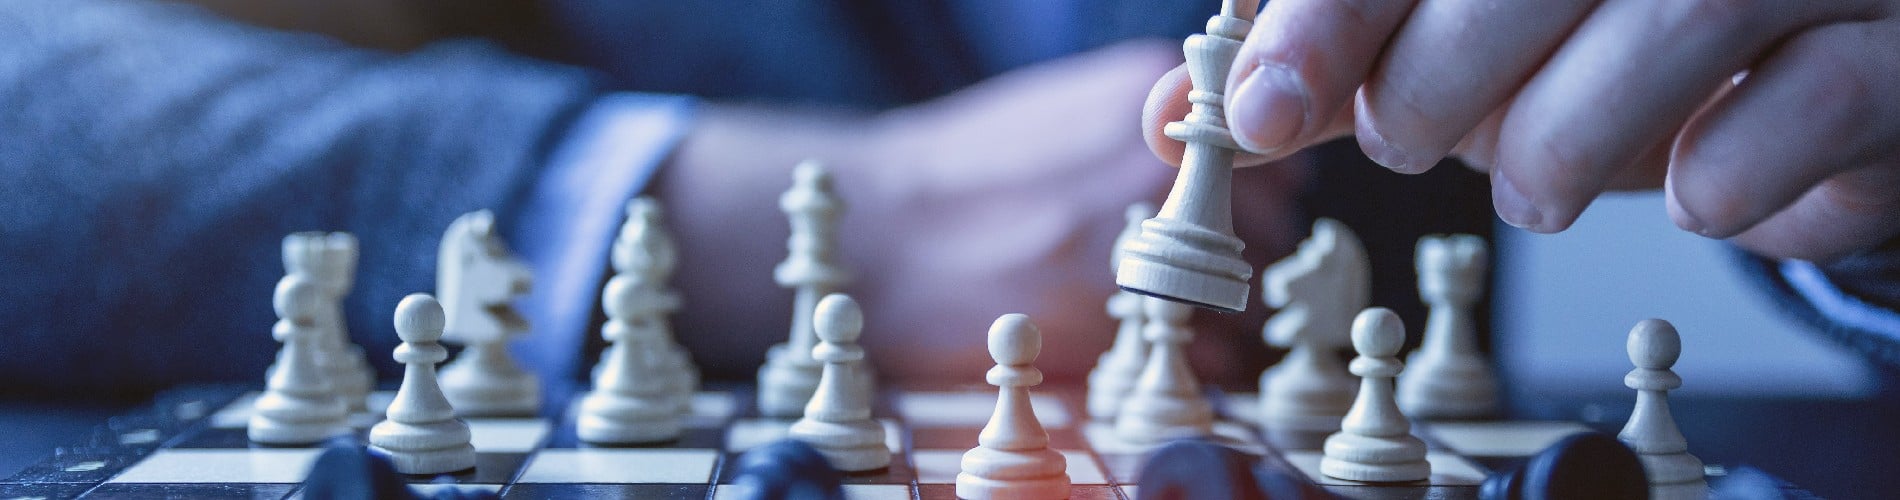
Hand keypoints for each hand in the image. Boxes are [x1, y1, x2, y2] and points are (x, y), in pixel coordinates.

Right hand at [661, 41, 1304, 380]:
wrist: (880, 236)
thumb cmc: (962, 177)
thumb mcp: (1061, 110)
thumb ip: (1147, 127)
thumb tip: (1218, 156)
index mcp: (1147, 96)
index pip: (1270, 149)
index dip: (1247, 191)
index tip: (1216, 211)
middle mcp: (1158, 164)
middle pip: (1268, 221)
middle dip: (1233, 251)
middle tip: (1174, 266)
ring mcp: (1143, 241)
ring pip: (1243, 292)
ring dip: (1215, 309)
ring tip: (1147, 306)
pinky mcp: (1118, 321)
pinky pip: (1208, 352)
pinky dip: (1190, 358)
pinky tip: (1133, 340)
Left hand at [1146, 0, 1899, 260]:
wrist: (1830, 61)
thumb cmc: (1618, 42)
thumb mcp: (1464, 42)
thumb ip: (1337, 64)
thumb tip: (1183, 112)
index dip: (1328, 18)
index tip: (1265, 110)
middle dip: (1436, 90)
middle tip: (1421, 140)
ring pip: (1666, 26)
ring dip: (1561, 148)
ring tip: (1536, 184)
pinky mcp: (1893, 49)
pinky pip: (1792, 118)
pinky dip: (1715, 183)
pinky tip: (1695, 183)